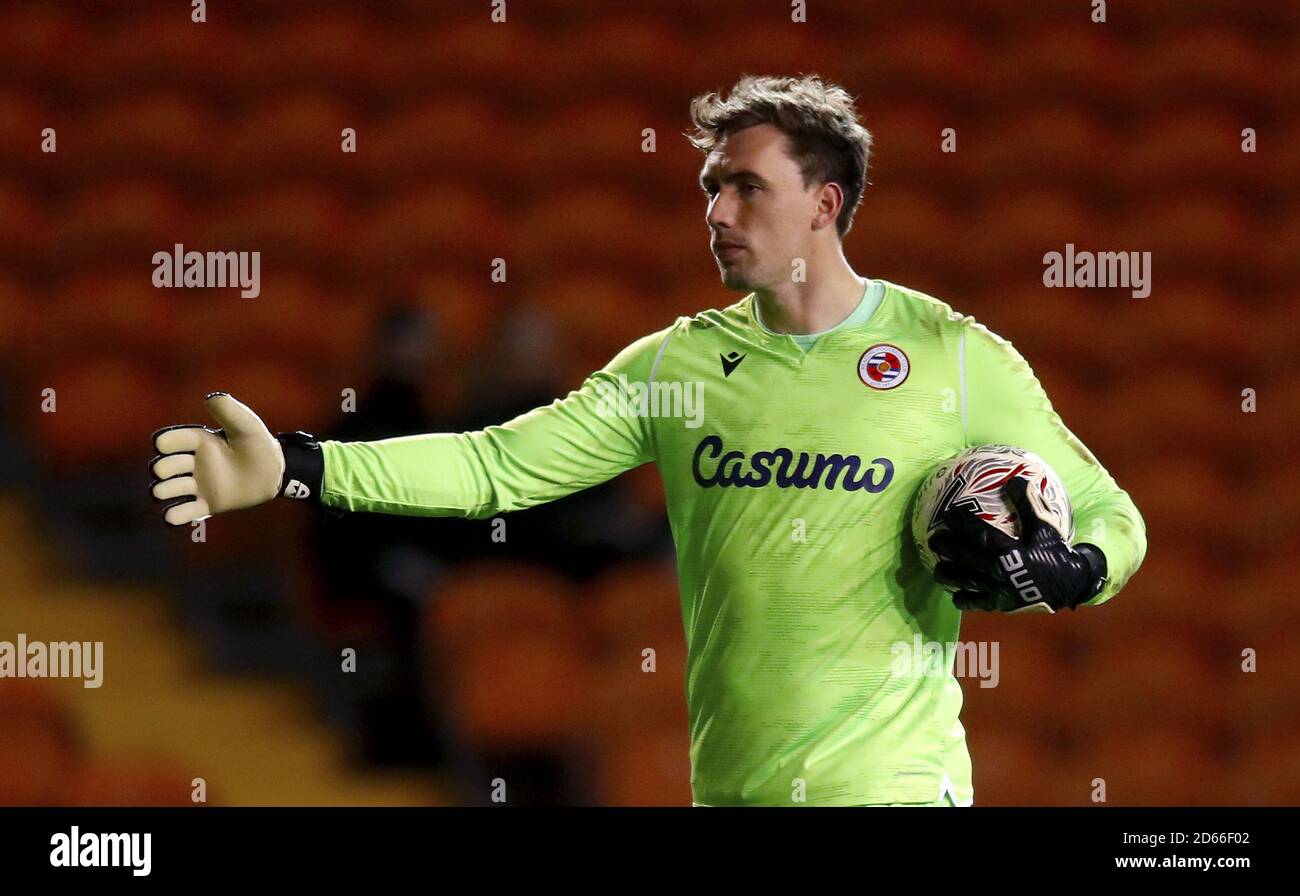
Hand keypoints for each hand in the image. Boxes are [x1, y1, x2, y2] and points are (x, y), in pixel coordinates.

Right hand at [150, 392, 285, 525]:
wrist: (275, 474)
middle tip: (166, 471)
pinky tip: (171, 517)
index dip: (164, 442)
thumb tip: (212, 398)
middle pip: (164, 466)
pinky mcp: (206, 504)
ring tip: (164, 492)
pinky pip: (183, 513)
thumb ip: (231, 412)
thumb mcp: (248, 426)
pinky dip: (173, 516)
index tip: (162, 444)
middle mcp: (194, 463)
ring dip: (163, 491)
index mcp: (200, 442)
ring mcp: (198, 485)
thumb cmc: (260, 446)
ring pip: (169, 489)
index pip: (172, 441)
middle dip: (161, 469)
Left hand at [927, 476, 1106, 613]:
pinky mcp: (999, 605)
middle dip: (946, 546)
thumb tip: (1013, 479)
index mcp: (1009, 551)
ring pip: (963, 581)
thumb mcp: (1044, 526)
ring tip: (937, 567)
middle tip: (933, 538)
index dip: (961, 522)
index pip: (977, 533)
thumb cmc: (1055, 552)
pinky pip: (974, 603)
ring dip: (947, 573)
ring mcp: (997, 591)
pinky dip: (962, 599)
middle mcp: (998, 572)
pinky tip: (955, 593)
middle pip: (964, 556)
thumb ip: (1027, 503)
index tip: (948, 513)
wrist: (1071, 585)